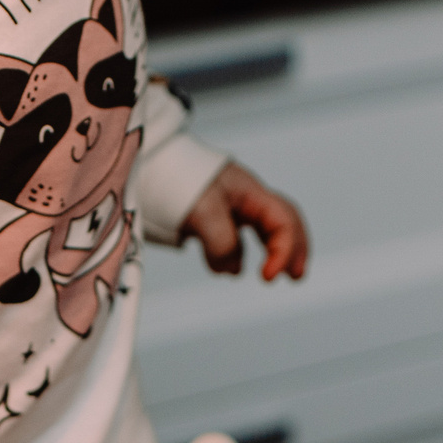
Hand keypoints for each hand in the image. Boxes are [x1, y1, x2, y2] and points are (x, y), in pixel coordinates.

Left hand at [182, 162, 309, 281]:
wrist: (146, 165)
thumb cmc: (177, 179)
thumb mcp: (203, 211)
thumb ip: (222, 242)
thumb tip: (232, 269)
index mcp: (250, 192)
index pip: (283, 221)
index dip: (284, 251)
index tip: (266, 277)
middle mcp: (246, 198)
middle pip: (284, 222)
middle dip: (294, 249)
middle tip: (296, 277)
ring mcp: (230, 207)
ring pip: (264, 230)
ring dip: (274, 252)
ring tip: (271, 275)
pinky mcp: (212, 217)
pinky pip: (236, 237)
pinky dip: (241, 254)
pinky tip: (232, 268)